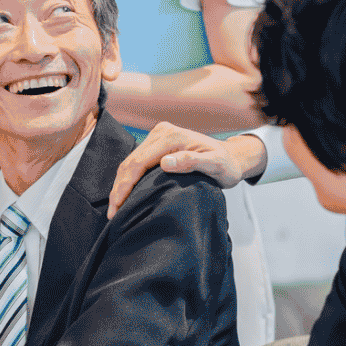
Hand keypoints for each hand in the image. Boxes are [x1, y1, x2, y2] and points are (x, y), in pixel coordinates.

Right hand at [105, 122, 266, 217]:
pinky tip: (124, 195)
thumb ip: (192, 161)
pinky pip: (137, 162)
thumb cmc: (226, 164)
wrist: (231, 157)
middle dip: (119, 188)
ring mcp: (157, 137)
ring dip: (120, 185)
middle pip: (131, 162)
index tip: (119, 206)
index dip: (126, 185)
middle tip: (113, 213)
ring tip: (115, 208)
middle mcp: (161, 133)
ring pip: (130, 162)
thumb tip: (165, 163)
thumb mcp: (215, 165)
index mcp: (172, 136)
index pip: (139, 162)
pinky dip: (128, 179)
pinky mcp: (157, 145)